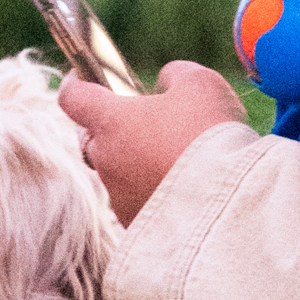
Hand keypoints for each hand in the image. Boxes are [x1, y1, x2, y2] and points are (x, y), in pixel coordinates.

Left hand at [60, 61, 246, 225]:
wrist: (227, 202)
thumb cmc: (209, 135)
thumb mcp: (200, 84)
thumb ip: (176, 75)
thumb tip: (167, 81)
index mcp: (111, 121)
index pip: (73, 97)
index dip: (75, 84)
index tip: (82, 79)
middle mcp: (106, 160)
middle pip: (94, 138)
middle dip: (114, 127)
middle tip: (147, 121)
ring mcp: (118, 196)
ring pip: (118, 172)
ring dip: (137, 162)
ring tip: (177, 158)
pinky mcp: (135, 224)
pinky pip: (137, 201)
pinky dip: (153, 191)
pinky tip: (184, 188)